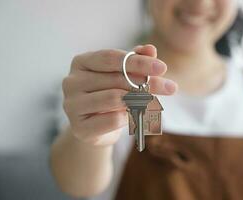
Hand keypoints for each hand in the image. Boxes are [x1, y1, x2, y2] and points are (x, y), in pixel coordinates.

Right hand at [62, 44, 177, 146]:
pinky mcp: (78, 127)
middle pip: (116, 79)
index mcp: (81, 62)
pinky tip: (136, 116)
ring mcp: (72, 105)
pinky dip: (130, 118)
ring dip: (140, 100)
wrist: (96, 128)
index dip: (138, 62)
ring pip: (114, 98)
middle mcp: (71, 81)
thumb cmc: (110, 95)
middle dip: (147, 83)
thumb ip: (135, 62)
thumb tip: (150, 49)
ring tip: (154, 102)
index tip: (163, 68)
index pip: (111, 58)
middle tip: (171, 88)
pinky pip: (112, 120)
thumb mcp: (123, 76)